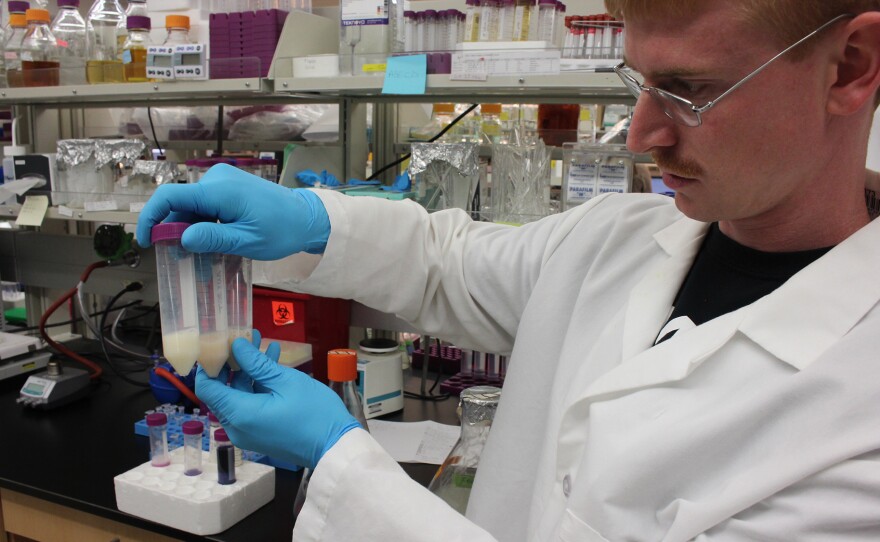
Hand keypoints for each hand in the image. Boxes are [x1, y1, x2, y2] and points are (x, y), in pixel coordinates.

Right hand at [135, 163, 330, 259]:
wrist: (305, 217)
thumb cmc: (281, 230)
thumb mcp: (247, 241)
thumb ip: (213, 239)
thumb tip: (182, 239)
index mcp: (220, 191)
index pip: (170, 196)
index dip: (151, 217)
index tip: (146, 241)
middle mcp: (217, 179)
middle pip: (180, 205)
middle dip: (175, 232)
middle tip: (181, 260)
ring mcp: (222, 181)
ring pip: (192, 207)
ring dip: (191, 230)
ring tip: (200, 256)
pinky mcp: (228, 187)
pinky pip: (205, 205)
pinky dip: (203, 224)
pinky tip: (211, 242)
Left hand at [196, 332, 361, 469]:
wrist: (335, 447)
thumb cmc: (314, 413)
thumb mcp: (286, 381)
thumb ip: (257, 363)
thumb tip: (236, 345)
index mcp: (240, 413)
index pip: (207, 386)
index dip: (209, 363)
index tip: (219, 343)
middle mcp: (237, 425)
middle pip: (222, 390)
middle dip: (232, 362)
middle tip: (245, 338)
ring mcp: (248, 431)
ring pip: (238, 396)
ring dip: (248, 371)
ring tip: (263, 344)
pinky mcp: (260, 433)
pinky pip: (250, 406)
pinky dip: (257, 386)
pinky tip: (272, 363)